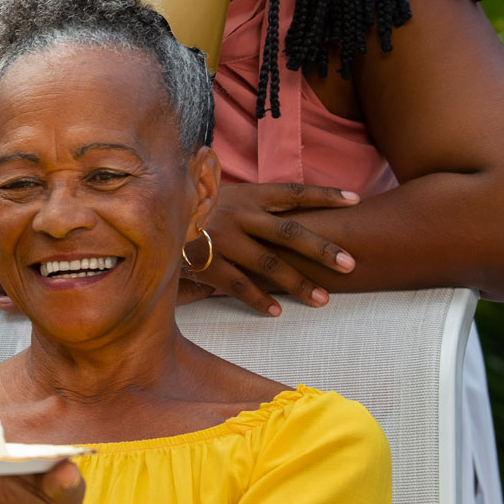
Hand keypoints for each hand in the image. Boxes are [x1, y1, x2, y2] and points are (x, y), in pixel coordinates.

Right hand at [191, 183, 359, 316]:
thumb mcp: (220, 193)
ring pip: (268, 264)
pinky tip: (277, 312)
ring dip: (297, 283)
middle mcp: (238, 215)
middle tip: (349, 264)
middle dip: (321, 249)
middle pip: (288, 232)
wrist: (147, 216)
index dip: (324, 196)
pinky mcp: (206, 264)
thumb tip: (284, 205)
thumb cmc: (190, 206)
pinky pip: (238, 285)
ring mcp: (222, 240)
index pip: (293, 192)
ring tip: (322, 300)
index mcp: (246, 194)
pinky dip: (258, 299)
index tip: (355, 199)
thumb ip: (248, 201)